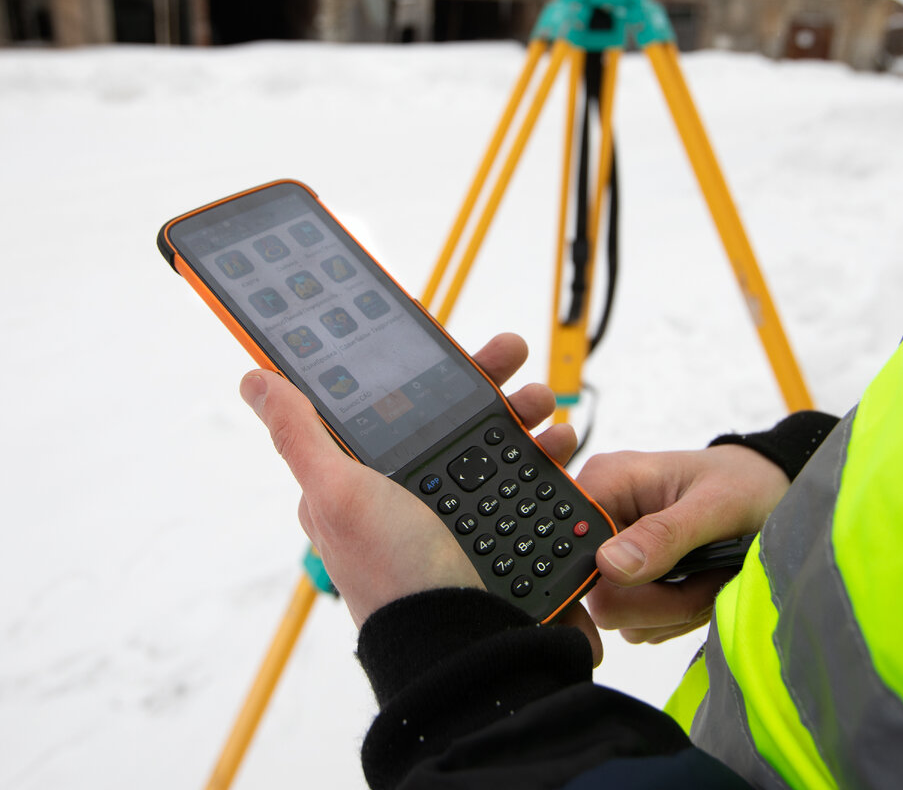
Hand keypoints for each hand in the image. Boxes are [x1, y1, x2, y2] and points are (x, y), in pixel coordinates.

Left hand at [238, 333, 600, 661]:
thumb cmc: (392, 574)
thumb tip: (254, 381)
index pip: (393, 408)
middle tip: (514, 356)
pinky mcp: (500, 534)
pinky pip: (525, 482)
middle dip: (486, 383)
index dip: (421, 373)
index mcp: (365, 482)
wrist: (462, 643)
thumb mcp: (336, 494)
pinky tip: (560, 445)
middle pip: (451, 419)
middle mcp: (411, 495)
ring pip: (494, 444)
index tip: (452, 346)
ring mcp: (459, 515)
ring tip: (546, 404)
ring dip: (524, 413)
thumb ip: (300, 435)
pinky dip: (545, 457)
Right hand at [577, 446, 789, 643]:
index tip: (660, 588)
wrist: (769, 492)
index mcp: (606, 484)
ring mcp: (613, 557)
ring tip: (709, 575)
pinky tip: (700, 585)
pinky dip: (676, 616)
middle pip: (600, 597)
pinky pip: (639, 623)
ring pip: (622, 618)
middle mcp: (601, 520)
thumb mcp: (715, 503)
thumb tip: (609, 566)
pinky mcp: (630, 583)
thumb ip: (663, 535)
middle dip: (660, 601)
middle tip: (704, 577)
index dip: (607, 581)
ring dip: (674, 610)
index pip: (569, 549)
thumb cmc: (744, 483)